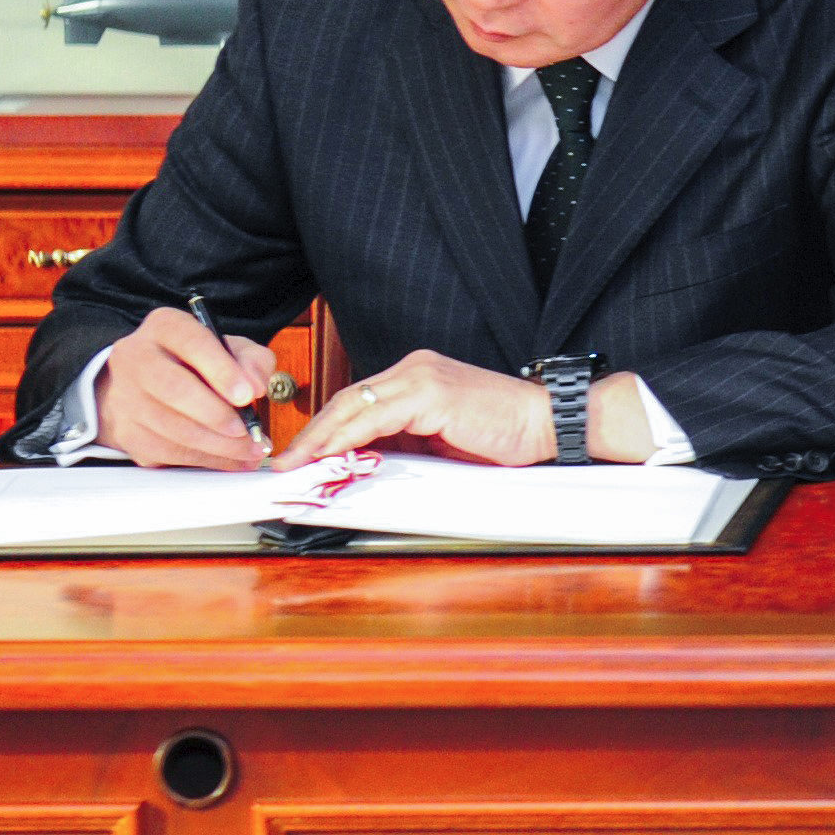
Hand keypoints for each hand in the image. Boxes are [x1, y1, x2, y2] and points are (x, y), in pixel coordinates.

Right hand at [96, 307, 277, 468]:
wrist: (144, 384)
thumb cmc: (197, 364)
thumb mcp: (229, 349)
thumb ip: (252, 360)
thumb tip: (257, 385)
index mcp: (165, 327)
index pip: (192, 343)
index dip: (222, 371)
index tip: (249, 395)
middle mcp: (136, 357)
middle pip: (174, 389)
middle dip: (217, 415)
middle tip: (249, 431)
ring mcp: (125, 397)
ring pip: (172, 427)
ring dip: (218, 445)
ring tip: (251, 450)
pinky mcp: (126, 432)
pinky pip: (167, 452)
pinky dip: (205, 459)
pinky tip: (232, 459)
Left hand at [272, 348, 551, 468]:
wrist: (550, 423)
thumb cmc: (506, 435)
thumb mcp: (443, 442)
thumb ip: (406, 445)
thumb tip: (364, 466)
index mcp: (418, 376)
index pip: (357, 401)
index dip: (324, 429)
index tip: (301, 456)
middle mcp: (415, 368)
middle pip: (347, 400)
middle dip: (312, 434)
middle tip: (284, 463)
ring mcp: (422, 376)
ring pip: (354, 406)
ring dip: (320, 438)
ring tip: (296, 464)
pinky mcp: (431, 392)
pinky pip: (376, 418)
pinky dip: (347, 438)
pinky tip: (330, 455)